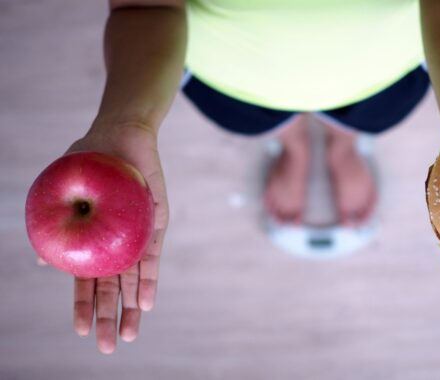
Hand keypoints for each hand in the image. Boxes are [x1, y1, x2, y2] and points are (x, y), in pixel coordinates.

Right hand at [65, 122, 168, 352]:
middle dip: (110, 318)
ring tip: (128, 336)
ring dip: (132, 308)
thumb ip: (56, 219)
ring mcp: (137, 237)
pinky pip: (152, 256)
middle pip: (112, 288)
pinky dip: (149, 280)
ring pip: (134, 279)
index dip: (84, 306)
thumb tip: (40, 258)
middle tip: (108, 347)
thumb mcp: (65, 187)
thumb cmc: (89, 158)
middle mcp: (115, 244)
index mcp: (92, 241)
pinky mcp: (155, 225)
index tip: (82, 330)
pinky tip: (148, 303)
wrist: (121, 133)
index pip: (87, 282)